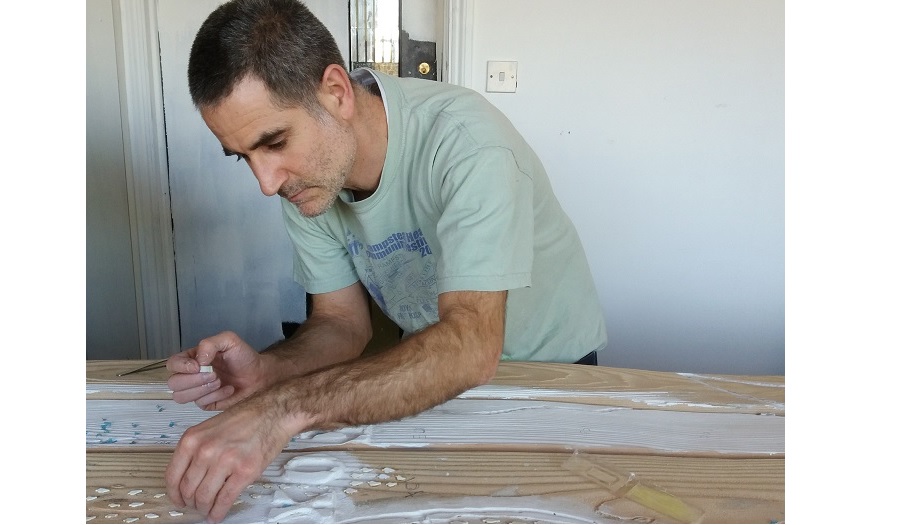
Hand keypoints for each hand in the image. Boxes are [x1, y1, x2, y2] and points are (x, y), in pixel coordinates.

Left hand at [165, 394, 294, 521]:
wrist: (273, 412)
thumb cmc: (246, 418)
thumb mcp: (210, 428)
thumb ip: (196, 450)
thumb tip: (188, 476)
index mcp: (193, 439)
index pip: (172, 475)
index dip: (174, 494)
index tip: (179, 499)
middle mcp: (205, 450)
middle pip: (188, 489)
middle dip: (191, 503)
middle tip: (196, 506)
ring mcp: (225, 461)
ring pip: (205, 497)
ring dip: (204, 509)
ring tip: (208, 510)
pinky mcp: (244, 471)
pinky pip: (225, 499)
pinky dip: (219, 512)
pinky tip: (218, 514)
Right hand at [166, 331, 264, 409]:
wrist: (260, 376)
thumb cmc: (244, 357)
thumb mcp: (229, 340)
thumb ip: (210, 343)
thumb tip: (197, 360)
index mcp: (192, 359)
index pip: (172, 364)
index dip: (181, 367)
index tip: (198, 366)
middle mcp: (190, 375)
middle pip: (173, 383)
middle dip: (194, 380)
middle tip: (215, 375)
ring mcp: (196, 391)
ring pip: (181, 396)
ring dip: (202, 389)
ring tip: (220, 382)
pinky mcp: (205, 403)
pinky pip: (200, 404)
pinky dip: (215, 396)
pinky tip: (228, 389)